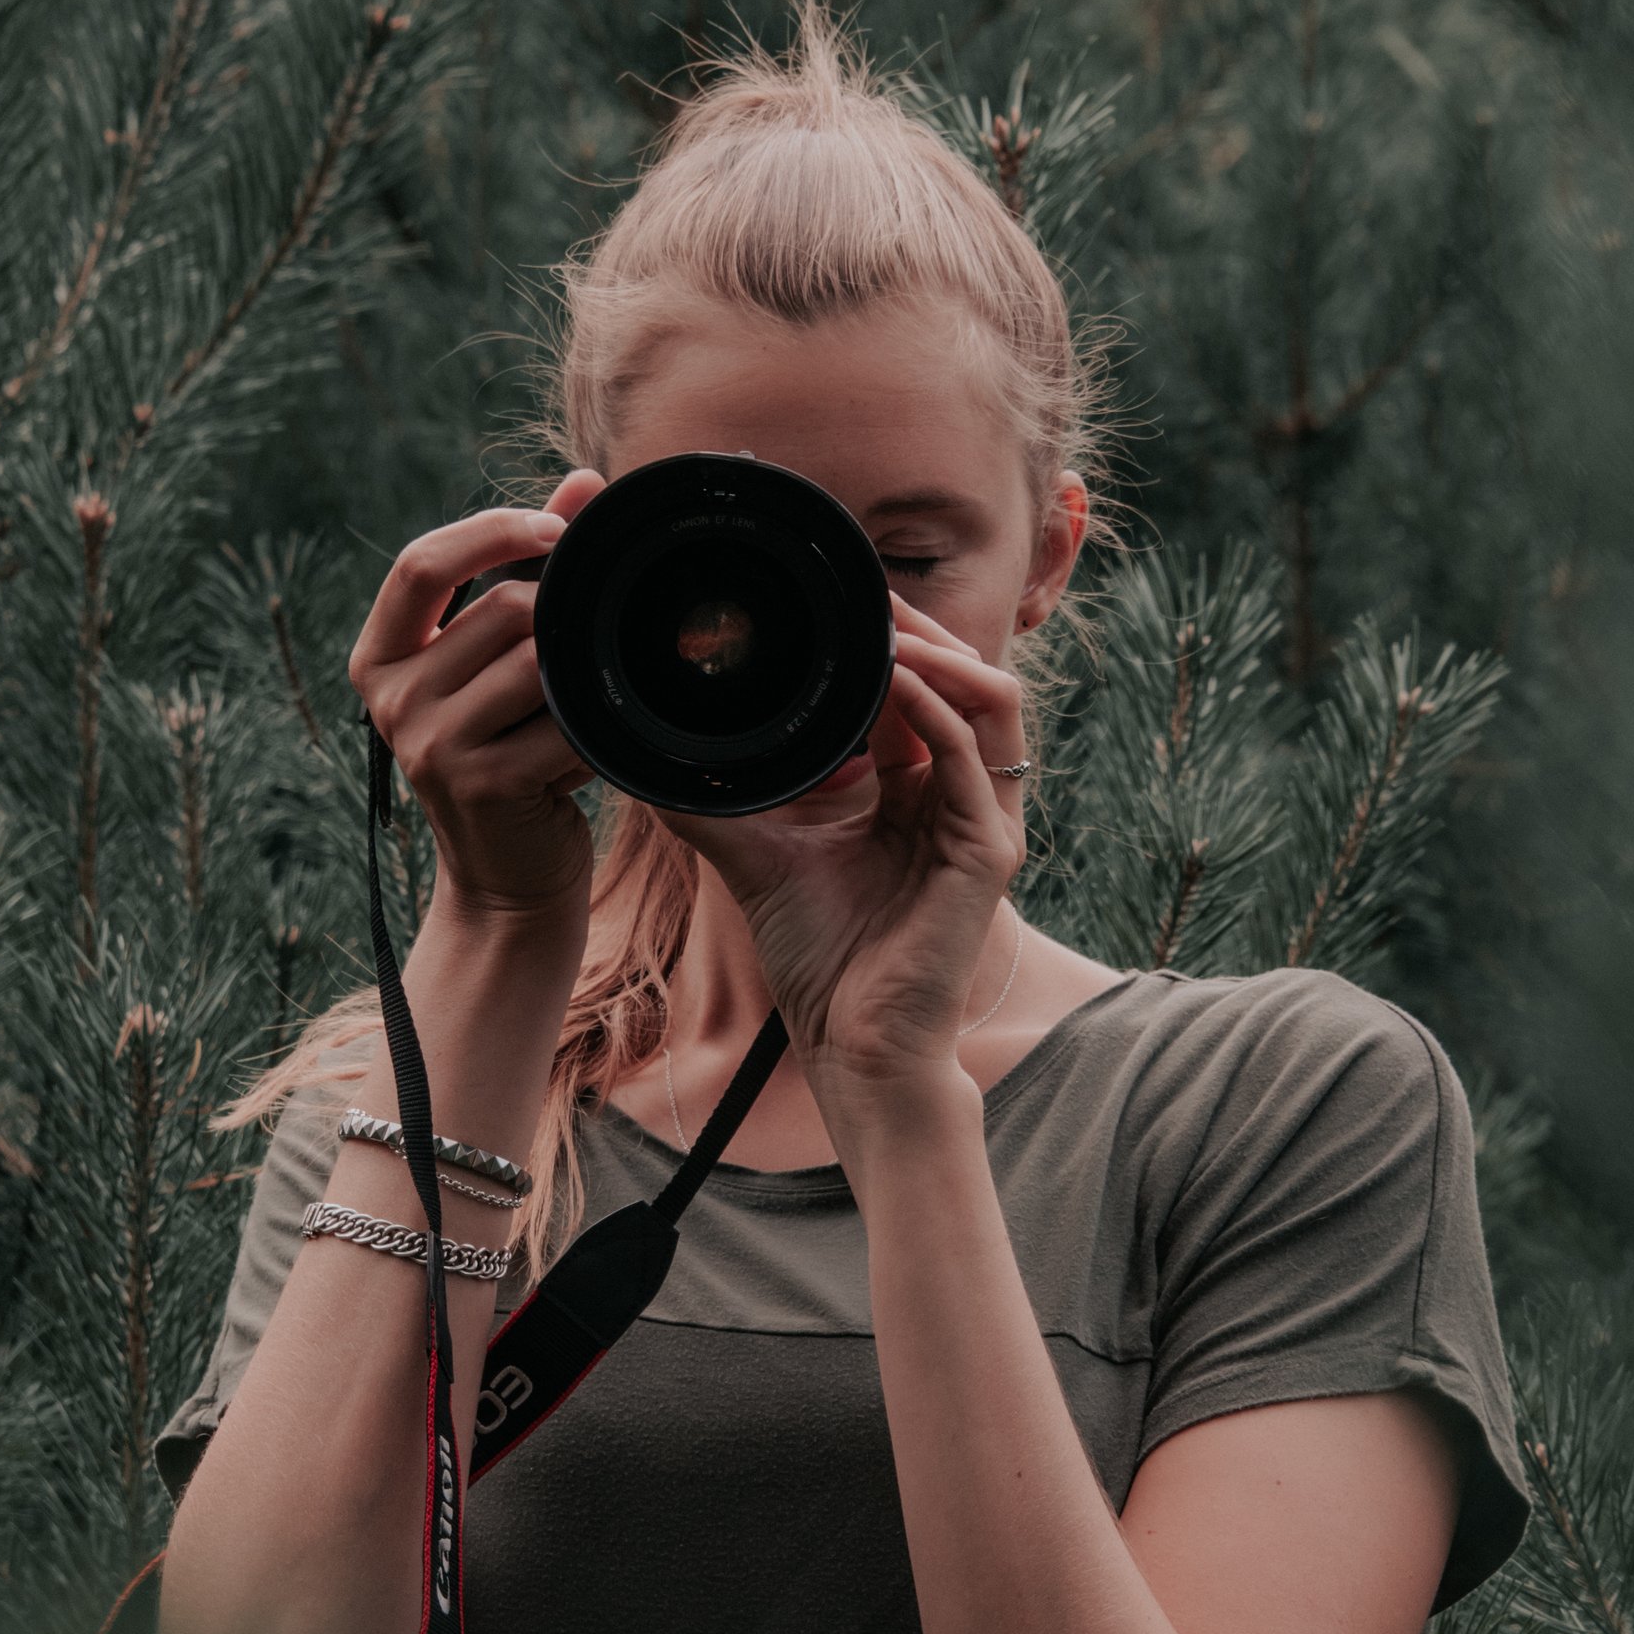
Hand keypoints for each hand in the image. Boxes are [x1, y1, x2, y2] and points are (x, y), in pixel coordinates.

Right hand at [347, 471, 607, 924]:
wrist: (510, 876)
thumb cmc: (512, 752)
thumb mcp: (502, 660)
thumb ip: (530, 566)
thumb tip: (583, 480)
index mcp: (380, 656)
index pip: (419, 563)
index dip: (489, 530)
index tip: (554, 528)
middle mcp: (391, 699)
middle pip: (501, 609)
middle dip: (561, 621)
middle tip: (587, 654)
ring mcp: (429, 745)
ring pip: (536, 660)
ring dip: (578, 679)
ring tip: (579, 710)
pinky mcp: (480, 784)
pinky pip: (561, 721)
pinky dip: (589, 727)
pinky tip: (589, 748)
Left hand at [663, 600, 1027, 1099]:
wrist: (853, 1046)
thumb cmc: (818, 959)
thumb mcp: (757, 853)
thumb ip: (718, 797)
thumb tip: (645, 751)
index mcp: (918, 793)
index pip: (920, 689)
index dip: (888, 637)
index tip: (834, 598)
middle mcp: (961, 798)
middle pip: (963, 676)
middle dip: (917, 626)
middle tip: (860, 588)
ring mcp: (985, 821)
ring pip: (987, 698)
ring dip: (935, 652)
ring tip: (879, 624)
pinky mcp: (989, 852)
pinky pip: (972, 756)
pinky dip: (930, 708)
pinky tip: (887, 679)